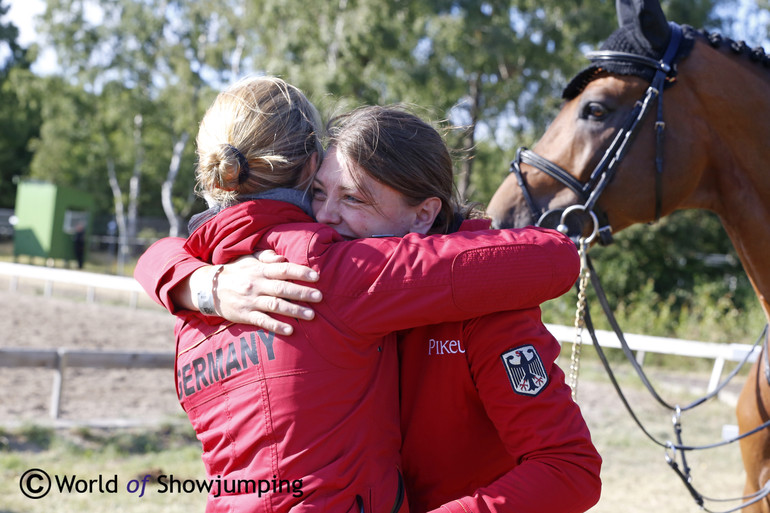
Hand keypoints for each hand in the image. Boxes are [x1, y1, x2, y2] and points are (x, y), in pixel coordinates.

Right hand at [193, 251, 321, 334]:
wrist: (208, 288)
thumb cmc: (236, 272)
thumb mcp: (249, 260)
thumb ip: (267, 257)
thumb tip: (284, 258)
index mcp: (260, 270)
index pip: (283, 269)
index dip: (300, 272)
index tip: (316, 277)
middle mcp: (257, 284)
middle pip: (282, 288)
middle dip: (302, 292)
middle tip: (320, 297)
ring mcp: (251, 300)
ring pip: (275, 305)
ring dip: (294, 310)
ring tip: (311, 315)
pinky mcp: (245, 315)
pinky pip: (262, 321)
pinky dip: (276, 326)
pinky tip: (290, 330)